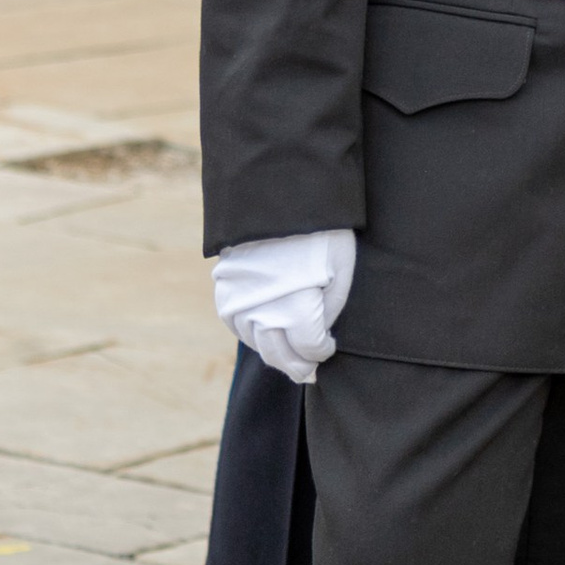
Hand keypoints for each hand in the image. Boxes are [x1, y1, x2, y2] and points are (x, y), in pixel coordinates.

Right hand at [211, 232, 356, 384]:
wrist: (281, 195)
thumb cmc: (322, 231)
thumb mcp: (341, 272)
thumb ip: (329, 311)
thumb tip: (317, 336)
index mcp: (295, 308)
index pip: (308, 349)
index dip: (321, 352)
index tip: (329, 346)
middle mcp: (261, 310)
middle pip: (278, 354)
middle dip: (297, 364)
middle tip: (309, 370)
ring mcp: (238, 300)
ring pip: (255, 342)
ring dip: (273, 351)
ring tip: (289, 353)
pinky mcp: (224, 289)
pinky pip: (236, 324)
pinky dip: (251, 332)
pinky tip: (266, 331)